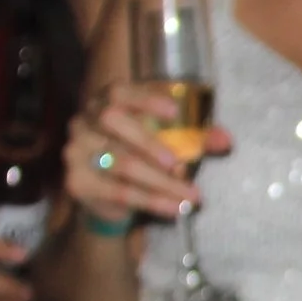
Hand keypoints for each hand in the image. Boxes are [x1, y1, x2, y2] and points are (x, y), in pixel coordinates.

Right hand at [64, 80, 235, 224]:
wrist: (109, 197)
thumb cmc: (141, 157)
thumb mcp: (169, 143)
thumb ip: (196, 139)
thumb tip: (225, 140)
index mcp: (106, 102)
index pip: (119, 92)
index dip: (145, 99)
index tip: (174, 112)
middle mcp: (84, 122)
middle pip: (113, 122)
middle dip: (149, 143)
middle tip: (178, 164)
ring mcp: (76, 151)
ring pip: (121, 163)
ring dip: (161, 182)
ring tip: (191, 195)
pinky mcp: (77, 182)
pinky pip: (117, 191)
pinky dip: (151, 201)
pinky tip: (174, 209)